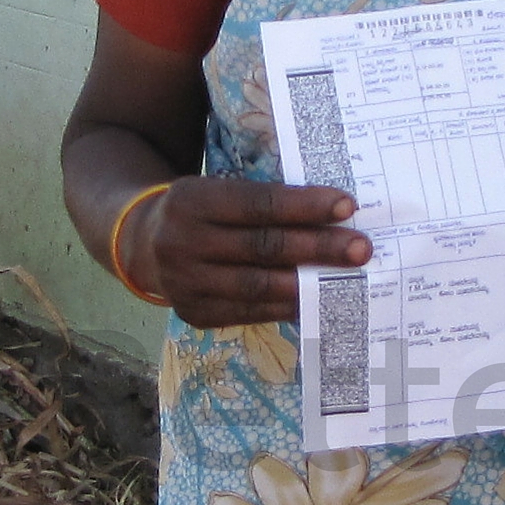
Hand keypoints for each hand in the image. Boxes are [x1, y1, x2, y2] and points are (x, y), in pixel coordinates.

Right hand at [131, 177, 372, 329]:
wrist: (143, 244)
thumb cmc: (201, 211)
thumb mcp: (218, 191)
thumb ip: (263, 202)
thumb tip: (332, 218)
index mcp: (192, 200)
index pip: (258, 204)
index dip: (304, 206)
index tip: (347, 206)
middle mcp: (182, 242)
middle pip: (263, 247)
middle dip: (317, 248)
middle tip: (361, 249)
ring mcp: (185, 283)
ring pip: (259, 286)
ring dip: (309, 284)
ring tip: (346, 279)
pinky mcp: (194, 313)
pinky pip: (250, 312)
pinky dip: (287, 306)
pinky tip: (316, 300)